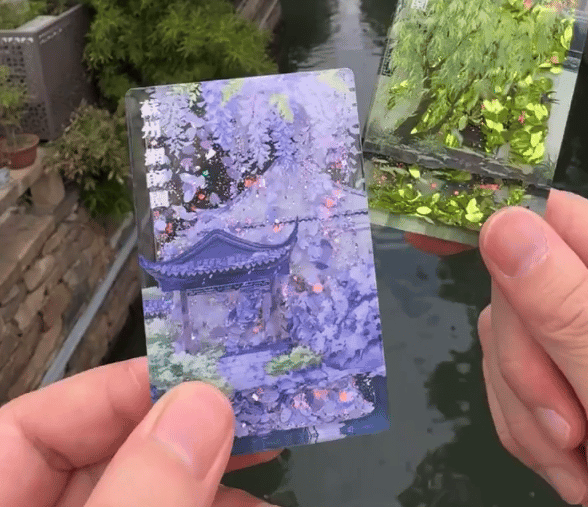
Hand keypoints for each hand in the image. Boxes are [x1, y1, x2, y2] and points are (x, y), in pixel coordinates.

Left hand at [0, 357, 279, 506]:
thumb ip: (141, 492)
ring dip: (216, 478)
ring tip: (273, 459)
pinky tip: (260, 504)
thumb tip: (206, 402)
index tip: (202, 378)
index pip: (30, 428)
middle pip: (108, 459)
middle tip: (257, 411)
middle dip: (187, 436)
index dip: (116, 391)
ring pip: (152, 496)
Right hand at [407, 189, 587, 505]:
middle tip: (567, 430)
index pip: (567, 221)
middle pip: (524, 282)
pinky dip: (522, 420)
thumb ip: (573, 319)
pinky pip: (506, 369)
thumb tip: (501, 225)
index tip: (426, 239)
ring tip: (578, 457)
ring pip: (507, 330)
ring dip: (525, 402)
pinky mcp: (569, 365)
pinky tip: (571, 459)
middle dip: (529, 364)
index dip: (501, 228)